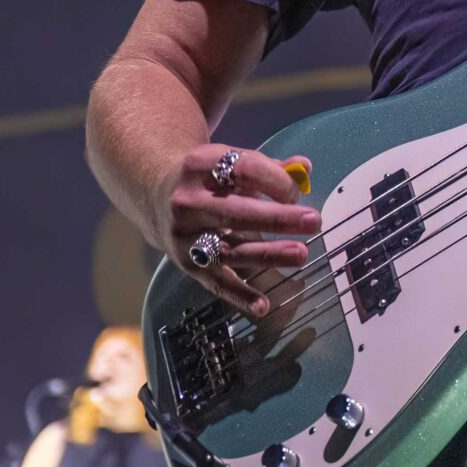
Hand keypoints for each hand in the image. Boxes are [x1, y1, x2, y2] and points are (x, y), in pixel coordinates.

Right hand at [156, 146, 317, 316]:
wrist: (153, 195)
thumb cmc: (206, 177)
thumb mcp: (228, 160)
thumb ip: (268, 166)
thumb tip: (304, 167)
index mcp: (201, 167)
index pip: (243, 170)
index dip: (275, 180)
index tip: (297, 192)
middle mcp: (188, 202)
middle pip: (235, 212)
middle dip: (277, 218)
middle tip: (313, 221)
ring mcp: (185, 236)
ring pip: (229, 250)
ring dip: (268, 254)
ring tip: (300, 254)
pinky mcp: (186, 264)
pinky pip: (216, 282)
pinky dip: (239, 296)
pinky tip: (263, 305)